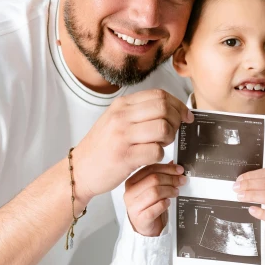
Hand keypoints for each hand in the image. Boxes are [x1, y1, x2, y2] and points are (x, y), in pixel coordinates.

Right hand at [71, 89, 192, 205]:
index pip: (159, 94)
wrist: (79, 169)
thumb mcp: (115, 120)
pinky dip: (159, 156)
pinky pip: (156, 152)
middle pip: (164, 108)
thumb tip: (170, 107)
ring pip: (163, 128)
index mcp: (121, 105)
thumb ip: (139, 112)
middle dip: (177, 120)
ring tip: (162, 145)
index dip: (177, 104)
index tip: (185, 115)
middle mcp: (121, 117)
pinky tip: (151, 158)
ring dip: (169, 138)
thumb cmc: (101, 147)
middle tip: (175, 131)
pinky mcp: (125, 157)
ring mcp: (122, 136)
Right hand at [124, 162, 185, 236]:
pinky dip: (165, 203)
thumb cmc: (149, 206)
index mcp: (132, 182)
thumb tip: (173, 163)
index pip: (149, 169)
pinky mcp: (140, 218)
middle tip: (181, 181)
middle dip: (171, 179)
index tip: (179, 170)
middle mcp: (130, 193)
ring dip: (169, 190)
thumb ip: (161, 175)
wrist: (144, 227)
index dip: (167, 168)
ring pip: (155, 192)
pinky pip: (156, 207)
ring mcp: (134, 206)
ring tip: (176, 192)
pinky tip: (168, 202)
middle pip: (153, 179)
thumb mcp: (153, 188)